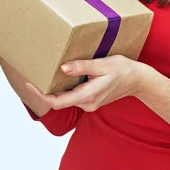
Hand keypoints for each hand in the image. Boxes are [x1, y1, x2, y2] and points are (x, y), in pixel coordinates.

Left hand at [25, 54, 147, 111]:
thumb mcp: (102, 65)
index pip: (58, 102)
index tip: (30, 84)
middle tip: (33, 76)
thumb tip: (62, 68)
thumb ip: (82, 67)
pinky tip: (62, 77)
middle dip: (45, 91)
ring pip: (66, 99)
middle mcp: (87, 104)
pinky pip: (74, 96)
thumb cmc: (122, 70)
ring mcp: (90, 103)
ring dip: (55, 89)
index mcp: (88, 96)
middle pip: (59, 102)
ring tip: (45, 74)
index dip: (41, 95)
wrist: (138, 80)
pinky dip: (65, 88)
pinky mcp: (92, 100)